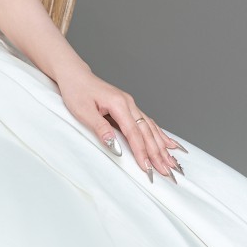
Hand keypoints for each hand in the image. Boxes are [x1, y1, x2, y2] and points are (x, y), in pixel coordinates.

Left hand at [57, 67, 185, 180]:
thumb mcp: (83, 111)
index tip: (147, 167)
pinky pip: (148, 123)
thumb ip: (100, 128)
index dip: (142, 152)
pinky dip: (159, 134)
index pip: (134, 133)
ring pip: (150, 128)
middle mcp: (129, 104)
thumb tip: (114, 145)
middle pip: (147, 132)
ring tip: (172, 161)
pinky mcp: (129, 107)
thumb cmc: (77, 91)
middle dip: (157, 153)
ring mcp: (130, 105)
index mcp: (119, 104)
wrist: (75, 76)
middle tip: (167, 170)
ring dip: (162, 146)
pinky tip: (168, 143)